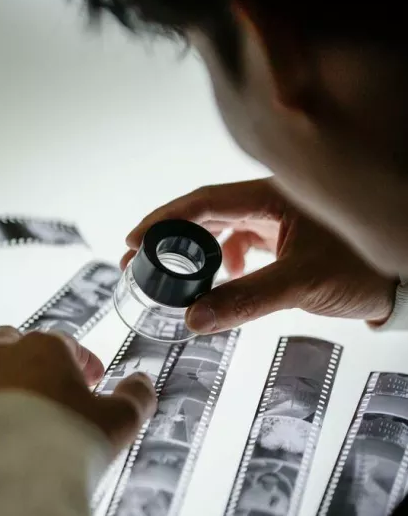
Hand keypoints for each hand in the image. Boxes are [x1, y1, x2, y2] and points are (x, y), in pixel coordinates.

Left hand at [0, 327, 155, 449]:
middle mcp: (0, 353)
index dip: (81, 363)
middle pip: (11, 341)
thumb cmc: (69, 444)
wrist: (15, 480)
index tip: (90, 381)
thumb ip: (137, 397)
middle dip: (27, 359)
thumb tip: (144, 383)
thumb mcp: (121, 422)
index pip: (67, 345)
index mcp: (47, 349)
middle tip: (43, 389)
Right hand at [122, 178, 395, 332]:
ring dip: (196, 252)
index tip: (135, 240)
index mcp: (270, 197)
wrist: (401, 280)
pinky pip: (243, 244)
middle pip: (206, 213)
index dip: (164, 220)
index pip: (204, 202)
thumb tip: (195, 317)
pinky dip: (226, 262)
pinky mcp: (285, 238)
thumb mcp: (300, 283)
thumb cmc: (361, 268)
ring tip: (174, 276)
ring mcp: (277, 220)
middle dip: (170, 237)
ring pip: (223, 230)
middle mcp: (270, 202)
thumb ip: (246, 299)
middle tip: (139, 260)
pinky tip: (226, 279)